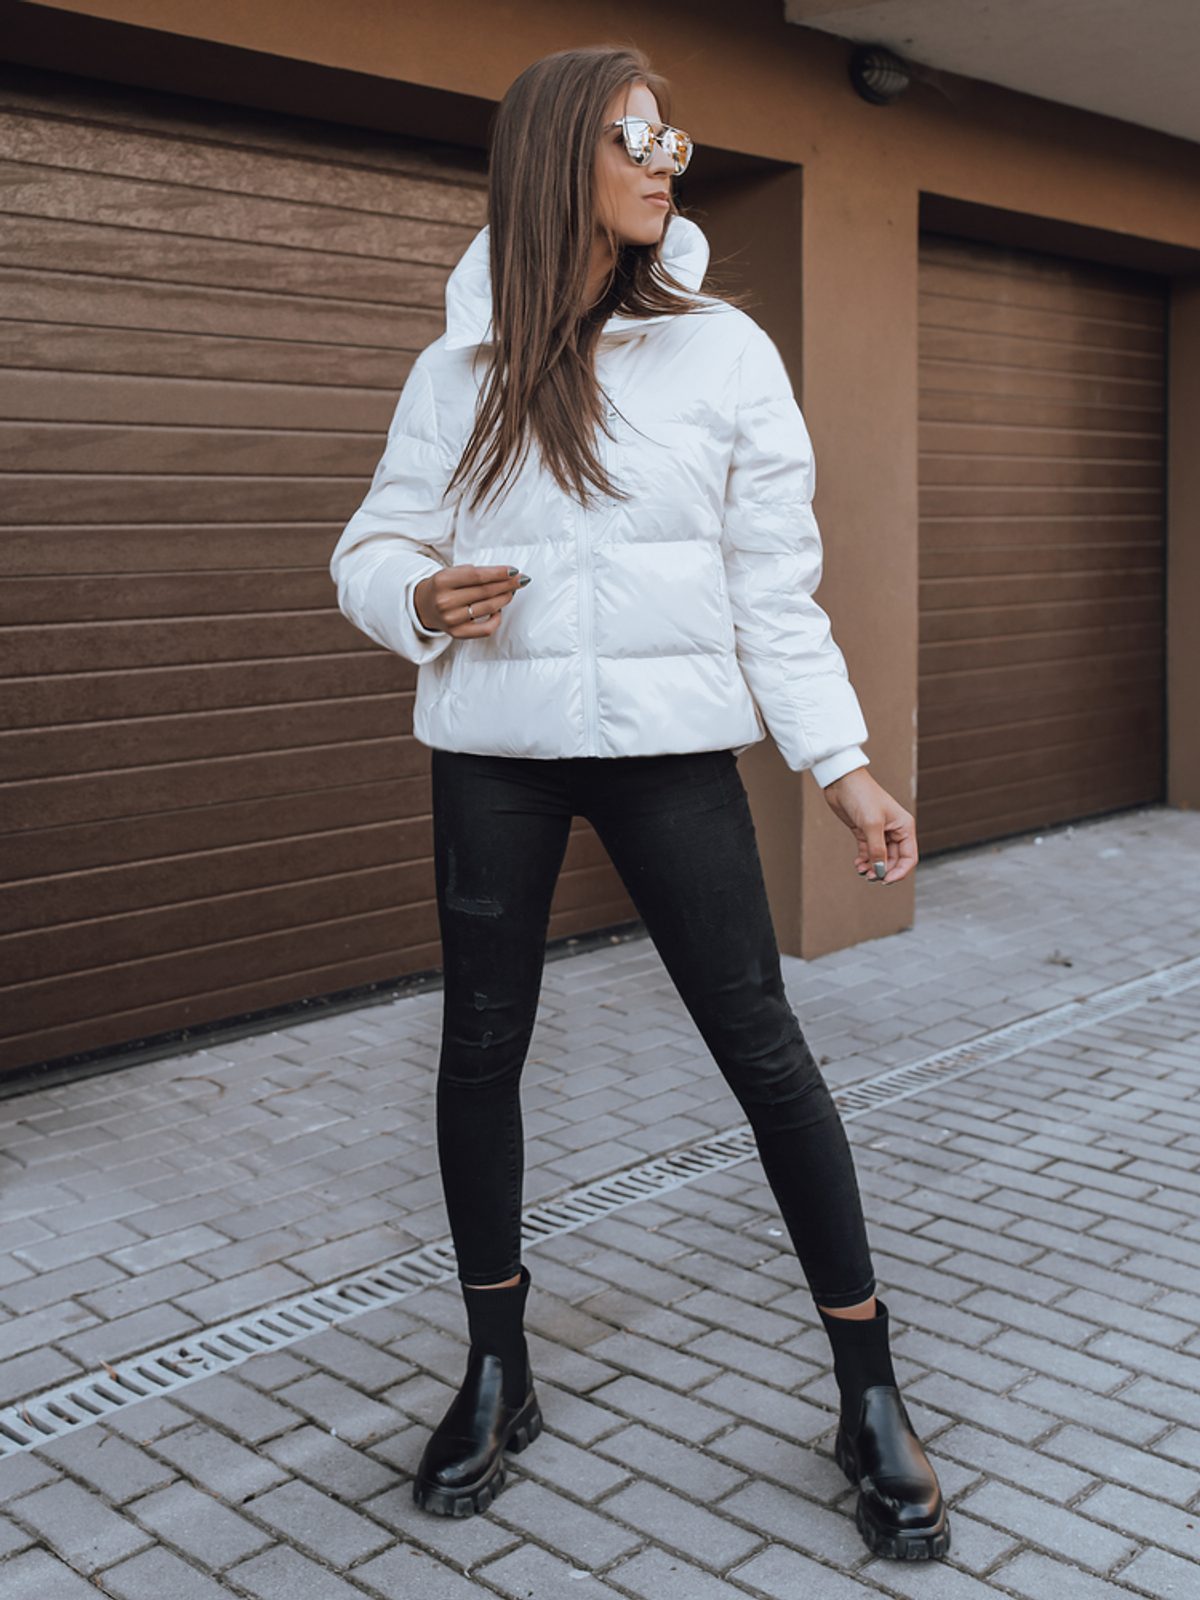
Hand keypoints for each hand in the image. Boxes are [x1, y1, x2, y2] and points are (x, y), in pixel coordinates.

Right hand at [415, 563, 529, 636]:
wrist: (423, 606)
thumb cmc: (444, 586)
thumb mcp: (452, 572)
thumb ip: (475, 573)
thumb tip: (507, 574)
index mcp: (442, 581)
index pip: (477, 576)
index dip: (498, 573)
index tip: (514, 570)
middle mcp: (445, 601)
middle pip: (485, 592)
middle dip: (507, 585)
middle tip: (521, 580)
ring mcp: (451, 619)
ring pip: (488, 608)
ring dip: (505, 598)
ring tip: (512, 592)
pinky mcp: (457, 633)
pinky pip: (485, 629)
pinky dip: (497, 619)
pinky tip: (499, 610)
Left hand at [822, 767, 917, 884]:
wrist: (841, 781)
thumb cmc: (862, 796)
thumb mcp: (871, 824)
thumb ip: (877, 850)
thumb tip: (881, 870)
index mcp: (904, 827)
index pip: (909, 857)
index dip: (899, 872)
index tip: (885, 880)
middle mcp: (895, 831)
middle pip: (895, 860)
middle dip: (884, 871)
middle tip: (870, 878)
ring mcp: (879, 832)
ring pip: (881, 858)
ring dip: (873, 868)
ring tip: (862, 871)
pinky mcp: (865, 832)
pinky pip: (869, 853)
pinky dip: (865, 861)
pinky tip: (858, 865)